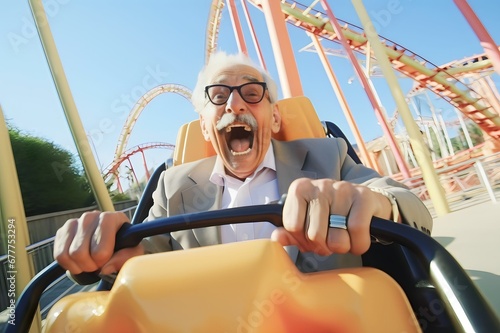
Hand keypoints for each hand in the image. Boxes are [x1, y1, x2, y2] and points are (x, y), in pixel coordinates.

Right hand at [53, 211, 143, 274]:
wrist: (115, 243)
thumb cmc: (126, 246)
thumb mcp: (134, 252)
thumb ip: (126, 258)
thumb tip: (105, 268)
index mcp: (111, 218)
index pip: (99, 247)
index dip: (102, 260)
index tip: (108, 260)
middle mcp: (92, 216)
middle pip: (79, 252)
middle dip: (90, 265)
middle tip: (99, 264)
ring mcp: (75, 222)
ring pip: (67, 254)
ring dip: (79, 266)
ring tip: (91, 262)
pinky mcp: (63, 231)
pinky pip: (58, 255)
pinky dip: (68, 265)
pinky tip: (80, 262)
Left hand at [271, 178, 391, 255]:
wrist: (365, 204)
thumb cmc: (332, 216)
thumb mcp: (307, 222)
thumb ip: (290, 233)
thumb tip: (277, 238)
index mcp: (300, 189)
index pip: (292, 226)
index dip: (302, 240)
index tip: (311, 237)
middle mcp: (319, 185)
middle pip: (313, 235)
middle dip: (324, 247)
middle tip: (331, 240)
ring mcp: (342, 189)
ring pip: (336, 238)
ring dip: (342, 247)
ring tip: (344, 238)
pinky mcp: (363, 196)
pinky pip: (357, 232)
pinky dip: (358, 245)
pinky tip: (357, 240)